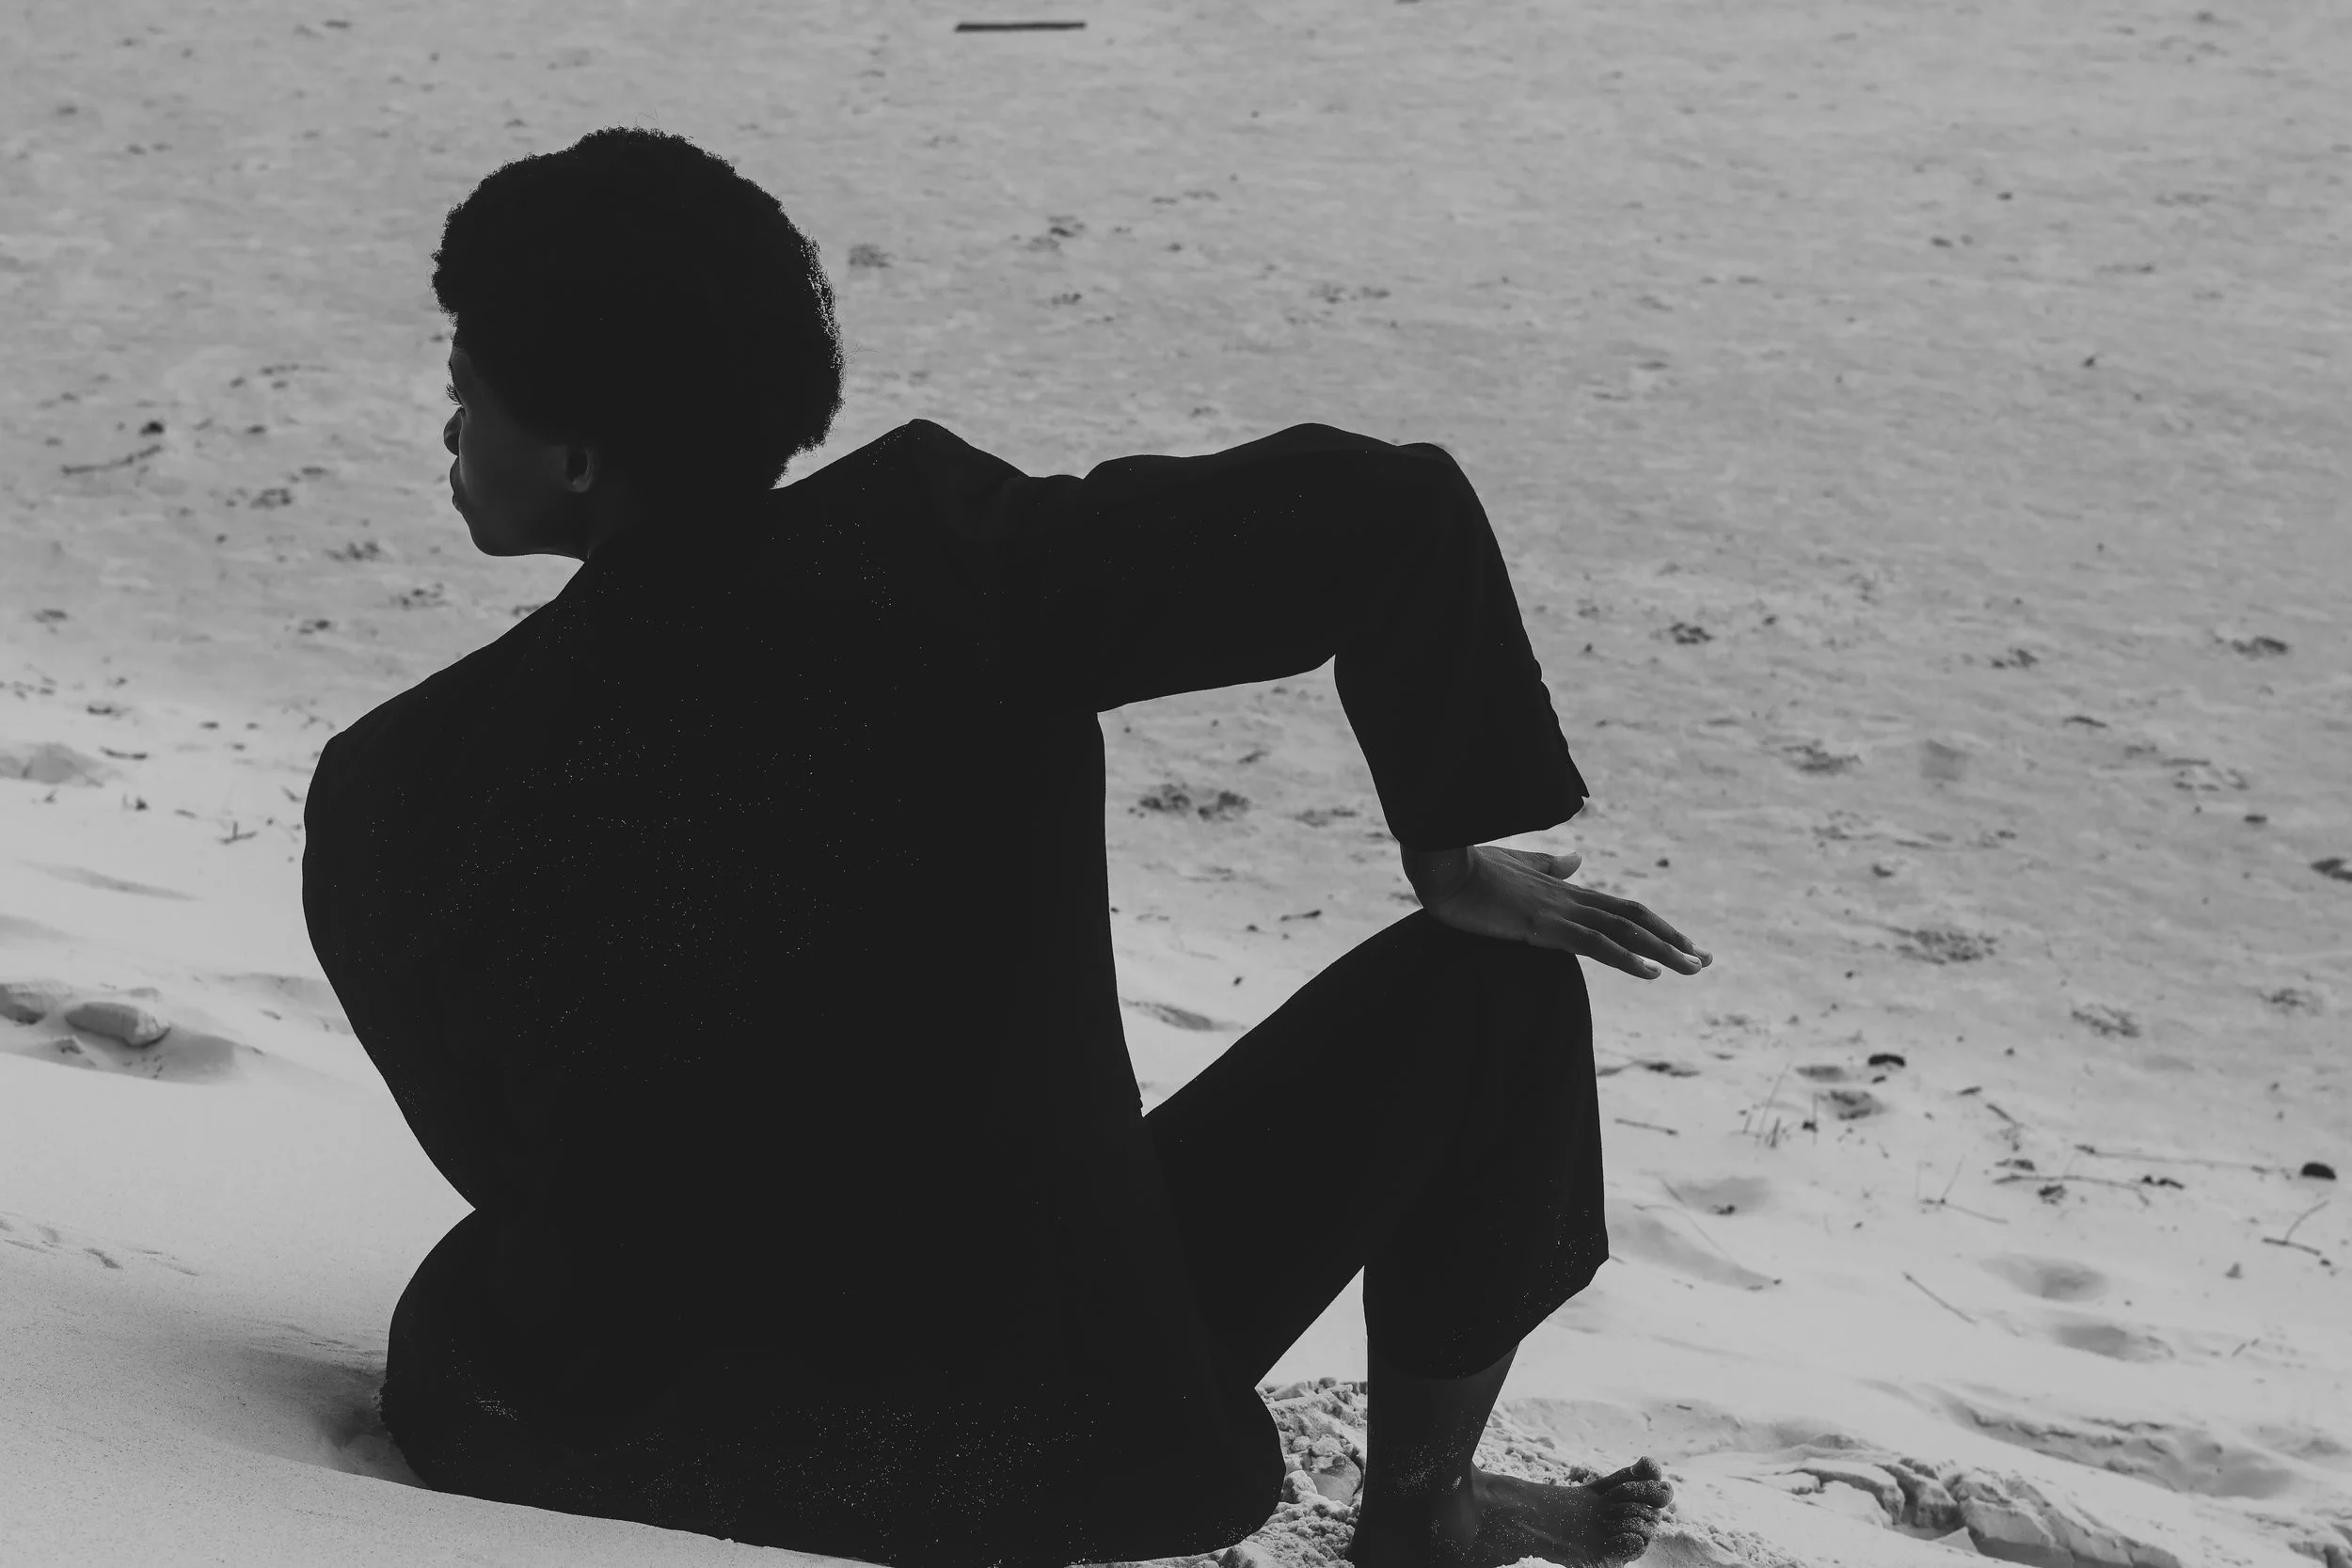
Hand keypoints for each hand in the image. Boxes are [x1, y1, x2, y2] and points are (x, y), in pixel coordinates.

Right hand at [1413, 846, 1710, 979]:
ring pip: (1625, 930)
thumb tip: (1575, 860)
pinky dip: (1627, 957)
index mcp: (1565, 889)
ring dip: (1664, 949)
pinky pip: (1595, 943)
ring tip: (1694, 968)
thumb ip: (1549, 866)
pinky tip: (1652, 972)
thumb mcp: (1517, 866)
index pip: (1623, 908)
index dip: (1657, 925)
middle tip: (1706, 960)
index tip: (1684, 945)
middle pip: (1635, 917)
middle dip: (1674, 939)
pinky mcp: (1544, 925)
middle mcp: (1571, 896)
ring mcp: (1559, 910)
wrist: (1443, 866)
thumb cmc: (1470, 868)